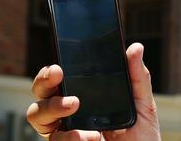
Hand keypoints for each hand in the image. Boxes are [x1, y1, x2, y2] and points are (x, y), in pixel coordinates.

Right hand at [26, 43, 160, 139]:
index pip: (59, 78)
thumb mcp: (142, 103)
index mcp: (84, 95)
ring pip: (38, 116)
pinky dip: (71, 136)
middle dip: (44, 81)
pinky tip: (90, 136)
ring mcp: (66, 131)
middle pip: (41, 93)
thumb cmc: (140, 133)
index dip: (52, 70)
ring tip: (74, 105)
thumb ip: (137, 77)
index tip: (59, 65)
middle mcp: (68, 112)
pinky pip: (57, 139)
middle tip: (59, 75)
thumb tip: (135, 48)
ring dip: (53, 107)